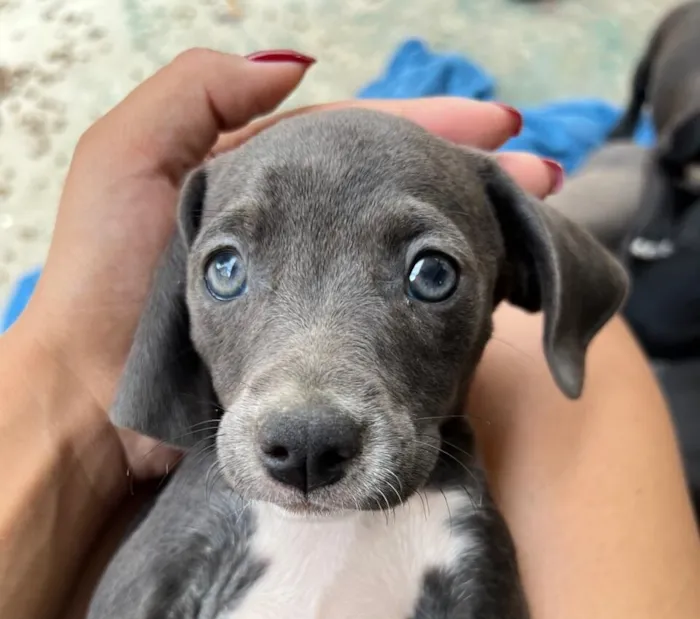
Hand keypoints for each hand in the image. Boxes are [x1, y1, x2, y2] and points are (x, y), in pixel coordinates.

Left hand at [10, 49, 558, 483]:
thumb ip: (197, 95)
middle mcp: (294, 231)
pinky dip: (428, 296)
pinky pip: (379, 309)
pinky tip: (476, 294)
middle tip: (542, 178)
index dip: (428, 129)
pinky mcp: (307, 342)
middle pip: (393, 193)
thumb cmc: (103, 278)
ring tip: (529, 227)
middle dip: (467, 179)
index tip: (500, 128)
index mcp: (260, 179)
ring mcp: (306, 289)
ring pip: (395, 250)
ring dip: (463, 235)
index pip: (358, 138)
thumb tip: (295, 62)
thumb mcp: (127, 162)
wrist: (94, 395)